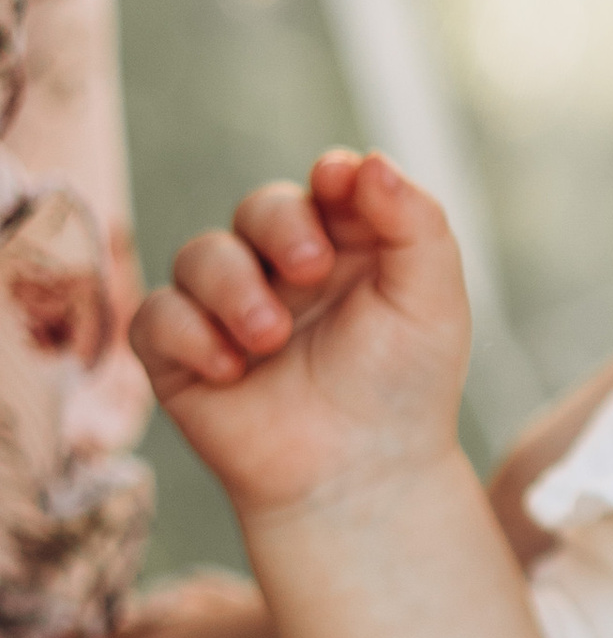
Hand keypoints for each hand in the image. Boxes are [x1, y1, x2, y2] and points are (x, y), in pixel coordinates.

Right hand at [132, 151, 467, 520]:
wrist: (361, 478)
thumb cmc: (403, 387)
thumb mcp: (431, 303)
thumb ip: (415, 225)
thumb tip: (368, 159)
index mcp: (347, 245)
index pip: (328, 185)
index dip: (331, 177)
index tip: (339, 184)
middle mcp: (284, 267)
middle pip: (261, 207)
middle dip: (280, 226)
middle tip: (309, 268)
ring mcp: (229, 307)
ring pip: (200, 255)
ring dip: (232, 288)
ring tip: (269, 339)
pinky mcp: (182, 352)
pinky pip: (156, 316)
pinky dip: (188, 333)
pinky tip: (230, 370)